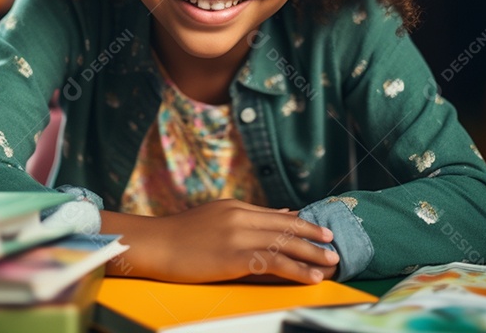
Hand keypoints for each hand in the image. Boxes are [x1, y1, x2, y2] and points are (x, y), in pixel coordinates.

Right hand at [101, 200, 337, 283]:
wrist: (153, 244)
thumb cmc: (177, 237)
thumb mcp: (212, 218)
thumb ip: (241, 219)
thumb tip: (272, 217)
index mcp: (234, 207)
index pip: (274, 215)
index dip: (300, 224)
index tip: (318, 230)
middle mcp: (239, 216)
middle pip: (285, 226)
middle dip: (312, 236)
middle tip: (333, 243)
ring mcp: (237, 236)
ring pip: (284, 243)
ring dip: (311, 254)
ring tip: (331, 262)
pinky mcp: (233, 256)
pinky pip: (274, 263)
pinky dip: (297, 270)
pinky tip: (310, 277)